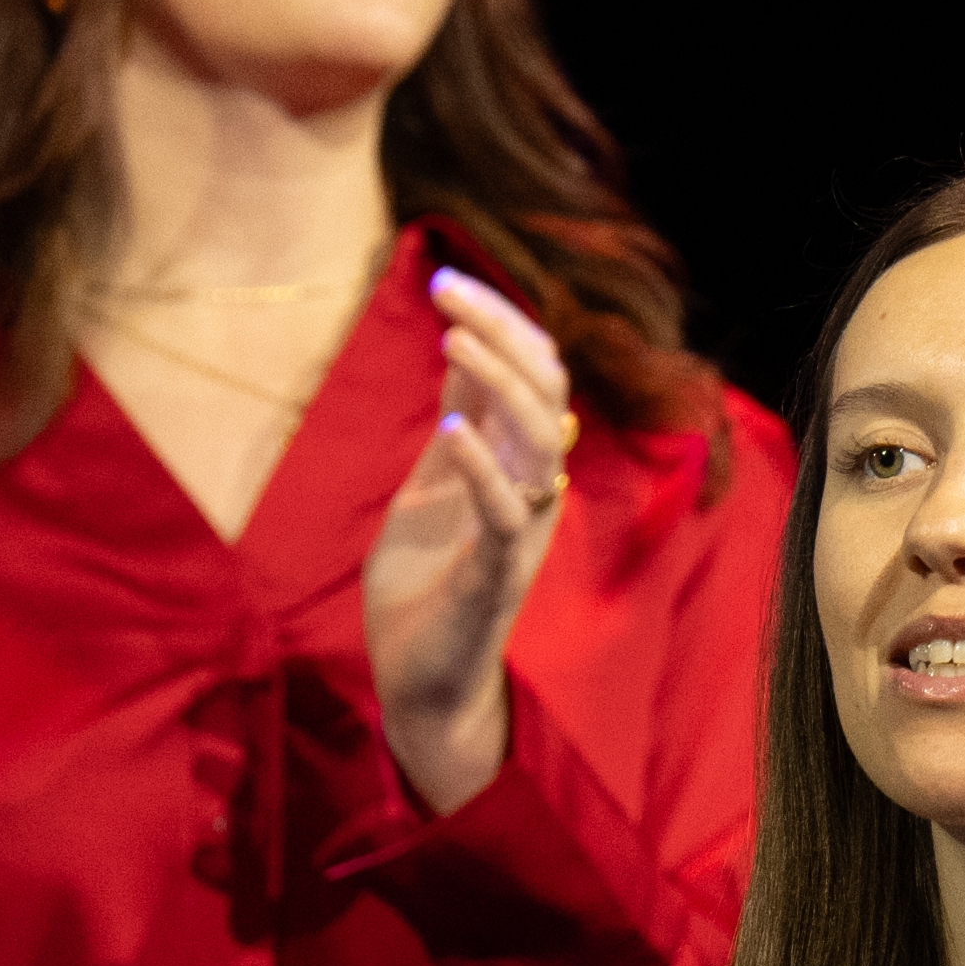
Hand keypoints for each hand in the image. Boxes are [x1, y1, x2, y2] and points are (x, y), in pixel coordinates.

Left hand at [367, 269, 584, 820]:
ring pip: (541, 437)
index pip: (530, 372)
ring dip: (499, 383)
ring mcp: (522, 530)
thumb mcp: (430, 485)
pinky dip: (482, 467)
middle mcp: (532, 488)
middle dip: (502, 329)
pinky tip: (450, 428)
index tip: (445, 281)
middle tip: (449, 289)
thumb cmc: (426, 587)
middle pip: (544, 387)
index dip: (497, 321)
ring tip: (452, 339)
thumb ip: (455, 424)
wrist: (420, 684)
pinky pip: (506, 512)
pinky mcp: (499, 575)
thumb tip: (460, 346)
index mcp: (516, 463)